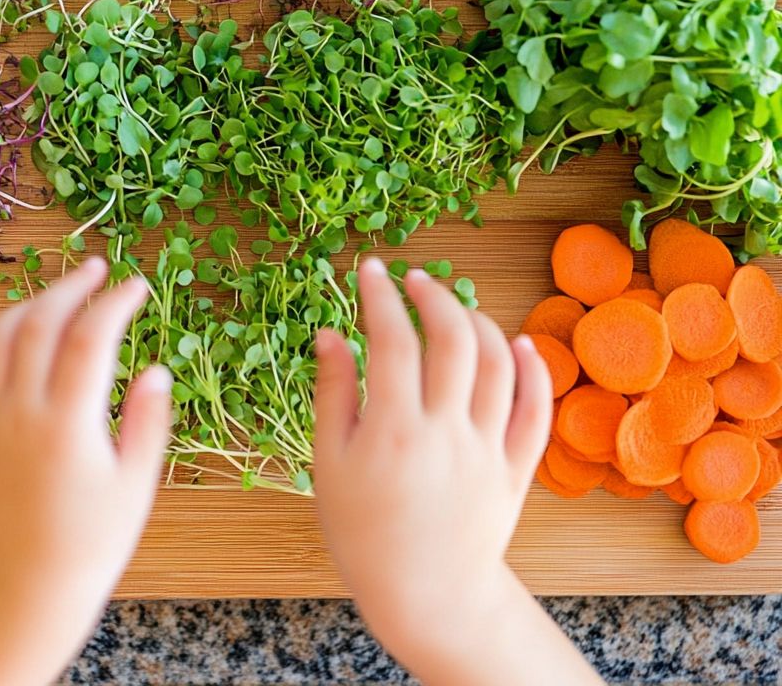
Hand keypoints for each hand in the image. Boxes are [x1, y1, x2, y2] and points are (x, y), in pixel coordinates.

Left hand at [0, 258, 171, 685]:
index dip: (115, 302)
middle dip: (70, 286)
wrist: (28, 588)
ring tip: (58, 293)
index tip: (136, 286)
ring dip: (28, 306)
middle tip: (97, 268)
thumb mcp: (135, 485)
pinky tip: (6, 340)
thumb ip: (147, 422)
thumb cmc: (92, 542)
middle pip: (40, 324)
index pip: (91, 339)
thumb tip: (154, 368)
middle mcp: (21, 414)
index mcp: (69, 424)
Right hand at [314, 259, 601, 685]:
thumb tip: (330, 333)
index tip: (368, 270)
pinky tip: (521, 342)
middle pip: (451, 339)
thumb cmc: (364, 533)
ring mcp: (487, 448)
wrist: (426, 596)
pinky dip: (533, 370)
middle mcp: (446, 431)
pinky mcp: (516, 468)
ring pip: (497, 364)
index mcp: (393, 429)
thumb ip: (334, 394)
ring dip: (478, 322)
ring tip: (454, 307)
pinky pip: (535, 410)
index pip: (391, 340)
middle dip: (432, 296)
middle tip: (413, 279)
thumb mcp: (331, 464)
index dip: (379, 296)